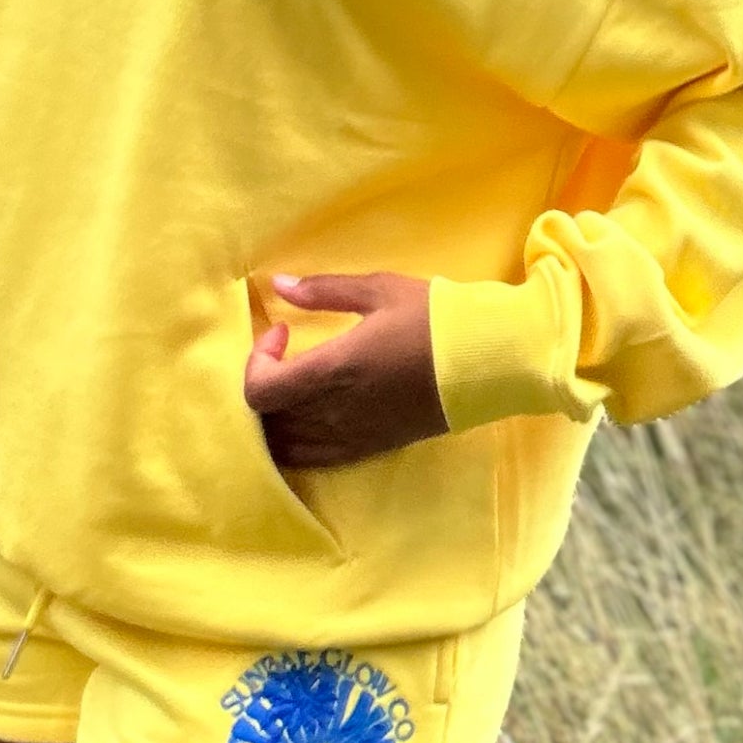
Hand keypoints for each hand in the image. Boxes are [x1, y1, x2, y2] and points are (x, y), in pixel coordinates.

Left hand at [243, 270, 450, 467]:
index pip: (261, 390)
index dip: (256, 361)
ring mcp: (352, 436)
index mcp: (334, 369)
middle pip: (266, 421)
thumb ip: (325, 290)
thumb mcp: (379, 290)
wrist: (485, 360)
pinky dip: (295, 442)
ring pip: (285, 446)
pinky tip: (308, 416)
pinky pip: (313, 458)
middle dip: (263, 386)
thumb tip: (279, 284)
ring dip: (274, 418)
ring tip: (292, 388)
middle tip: (281, 358)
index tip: (282, 333)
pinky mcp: (369, 448)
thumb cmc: (433, 318)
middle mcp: (336, 411)